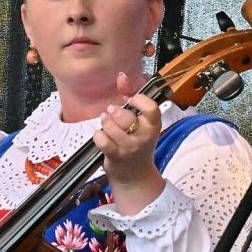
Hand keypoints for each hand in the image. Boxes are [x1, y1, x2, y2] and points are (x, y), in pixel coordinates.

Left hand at [93, 71, 163, 214]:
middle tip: (112, 114)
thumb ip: (130, 95)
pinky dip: (98, 136)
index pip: (151, 107)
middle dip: (114, 112)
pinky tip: (102, 138)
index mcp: (154, 125)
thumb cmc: (136, 142)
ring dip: (104, 123)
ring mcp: (130, 148)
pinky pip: (101, 139)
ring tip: (107, 125)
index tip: (131, 101)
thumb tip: (121, 75)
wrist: (135, 175)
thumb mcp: (139, 120)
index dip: (138, 100)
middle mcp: (144, 137)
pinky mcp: (116, 157)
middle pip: (125, 116)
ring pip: (110, 126)